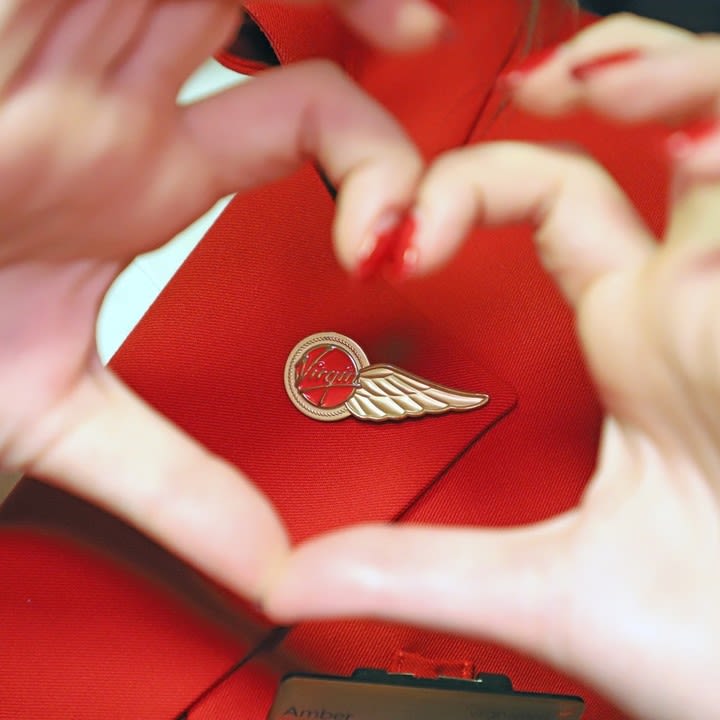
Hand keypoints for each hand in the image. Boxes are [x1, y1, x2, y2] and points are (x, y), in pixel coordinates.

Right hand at [0, 0, 421, 601]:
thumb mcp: (49, 414)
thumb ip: (167, 482)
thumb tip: (264, 569)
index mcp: (138, 169)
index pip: (301, 118)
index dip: (372, 158)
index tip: (398, 233)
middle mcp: (117, 85)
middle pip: (284, 11)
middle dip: (370, 21)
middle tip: (431, 50)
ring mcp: (69, 20)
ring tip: (415, 25)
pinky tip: (319, 6)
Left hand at [265, 16, 719, 719]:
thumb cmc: (710, 641)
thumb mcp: (546, 590)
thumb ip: (417, 567)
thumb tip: (290, 576)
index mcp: (640, 342)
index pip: (556, 204)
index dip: (479, 188)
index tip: (402, 235)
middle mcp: (701, 304)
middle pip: (660, 128)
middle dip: (617, 70)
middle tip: (546, 76)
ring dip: (682, 81)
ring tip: (611, 75)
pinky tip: (705, 146)